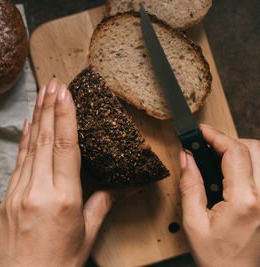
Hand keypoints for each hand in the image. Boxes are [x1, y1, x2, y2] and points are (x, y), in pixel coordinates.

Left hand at [0, 79, 136, 266]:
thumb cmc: (61, 262)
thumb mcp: (89, 231)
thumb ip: (105, 201)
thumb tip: (127, 184)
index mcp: (63, 199)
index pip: (65, 147)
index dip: (65, 117)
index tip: (65, 93)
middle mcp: (38, 192)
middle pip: (44, 140)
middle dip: (49, 107)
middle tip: (52, 83)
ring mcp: (18, 193)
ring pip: (29, 147)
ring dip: (35, 118)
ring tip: (41, 94)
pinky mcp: (7, 198)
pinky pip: (18, 162)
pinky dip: (23, 141)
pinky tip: (26, 124)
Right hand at [180, 124, 259, 266]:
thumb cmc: (218, 257)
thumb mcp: (193, 222)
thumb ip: (190, 185)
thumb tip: (186, 157)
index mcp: (244, 201)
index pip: (235, 152)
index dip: (216, 136)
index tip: (201, 131)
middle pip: (255, 149)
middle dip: (230, 141)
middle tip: (208, 148)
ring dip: (242, 152)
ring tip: (219, 161)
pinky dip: (250, 166)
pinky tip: (233, 175)